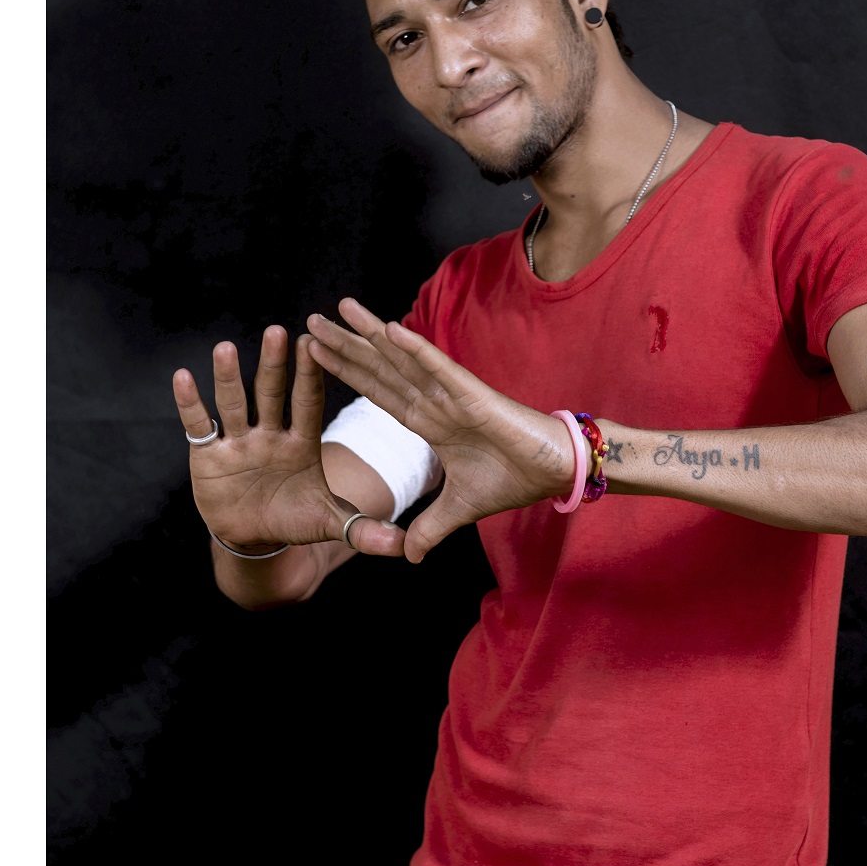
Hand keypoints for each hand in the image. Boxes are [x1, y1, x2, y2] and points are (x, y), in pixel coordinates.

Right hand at [172, 325, 404, 556]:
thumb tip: (403, 547)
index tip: (313, 345)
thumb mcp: (330, 524)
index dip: (310, 376)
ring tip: (225, 348)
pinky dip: (190, 404)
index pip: (308, 403)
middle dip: (273, 365)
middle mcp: (270, 434)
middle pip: (271, 394)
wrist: (256, 538)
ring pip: (233, 403)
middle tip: (277, 331)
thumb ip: (364, 530)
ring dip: (228, 377)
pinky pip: (198, 426)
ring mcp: (238, 441)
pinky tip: (182, 377)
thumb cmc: (296, 520)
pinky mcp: (208, 455)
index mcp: (302, 442)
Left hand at [304, 299, 576, 562]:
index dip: (348, 372)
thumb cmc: (514, 478)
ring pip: (403, 360)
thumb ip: (430, 528)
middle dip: (346, 345)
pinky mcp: (474, 396)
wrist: (554, 471)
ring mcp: (451, 395)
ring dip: (371, 335)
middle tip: (312, 320)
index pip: (378, 392)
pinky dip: (415, 350)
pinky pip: (439, 369)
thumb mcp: (459, 509)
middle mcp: (434, 401)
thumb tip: (410, 557)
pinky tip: (389, 330)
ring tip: (340, 308)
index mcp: (429, 421)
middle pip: (381, 369)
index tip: (316, 352)